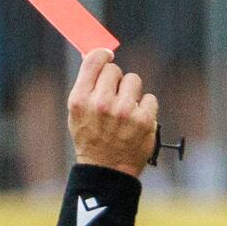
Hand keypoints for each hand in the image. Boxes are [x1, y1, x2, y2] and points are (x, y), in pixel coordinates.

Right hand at [65, 47, 158, 175]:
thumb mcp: (77, 112)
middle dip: (116, 80)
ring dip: (132, 92)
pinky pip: (149, 98)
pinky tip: (137, 120)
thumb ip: (86, 85)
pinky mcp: (144, 120)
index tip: (108, 55)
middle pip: (115, 70)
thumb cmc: (91, 138)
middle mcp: (101, 103)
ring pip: (134, 80)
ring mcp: (124, 112)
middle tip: (115, 96)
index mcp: (81, 99)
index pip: (94, 61)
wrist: (106, 170)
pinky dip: (146, 108)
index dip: (102, 54)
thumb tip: (96, 55)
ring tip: (126, 110)